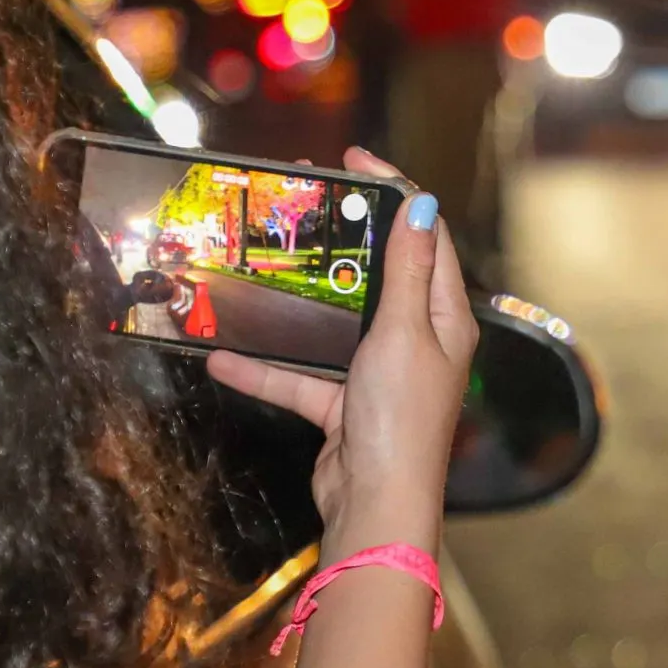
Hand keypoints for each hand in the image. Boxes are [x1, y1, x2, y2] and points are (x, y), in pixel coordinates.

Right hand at [206, 149, 475, 549]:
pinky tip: (222, 356)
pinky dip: (265, 369)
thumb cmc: (401, 419)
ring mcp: (379, 375)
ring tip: (264, 260)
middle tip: (305, 197)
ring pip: (334, 325)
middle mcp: (418, 341)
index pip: (426, 237)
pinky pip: (301, 378)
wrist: (377, 507)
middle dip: (343, 237)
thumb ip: (406, 271)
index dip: (397, 192)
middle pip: (380, 273)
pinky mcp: (344, 409)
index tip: (357, 160)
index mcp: (445, 318)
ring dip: (297, 303)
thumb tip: (421, 204)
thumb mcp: (404, 333)